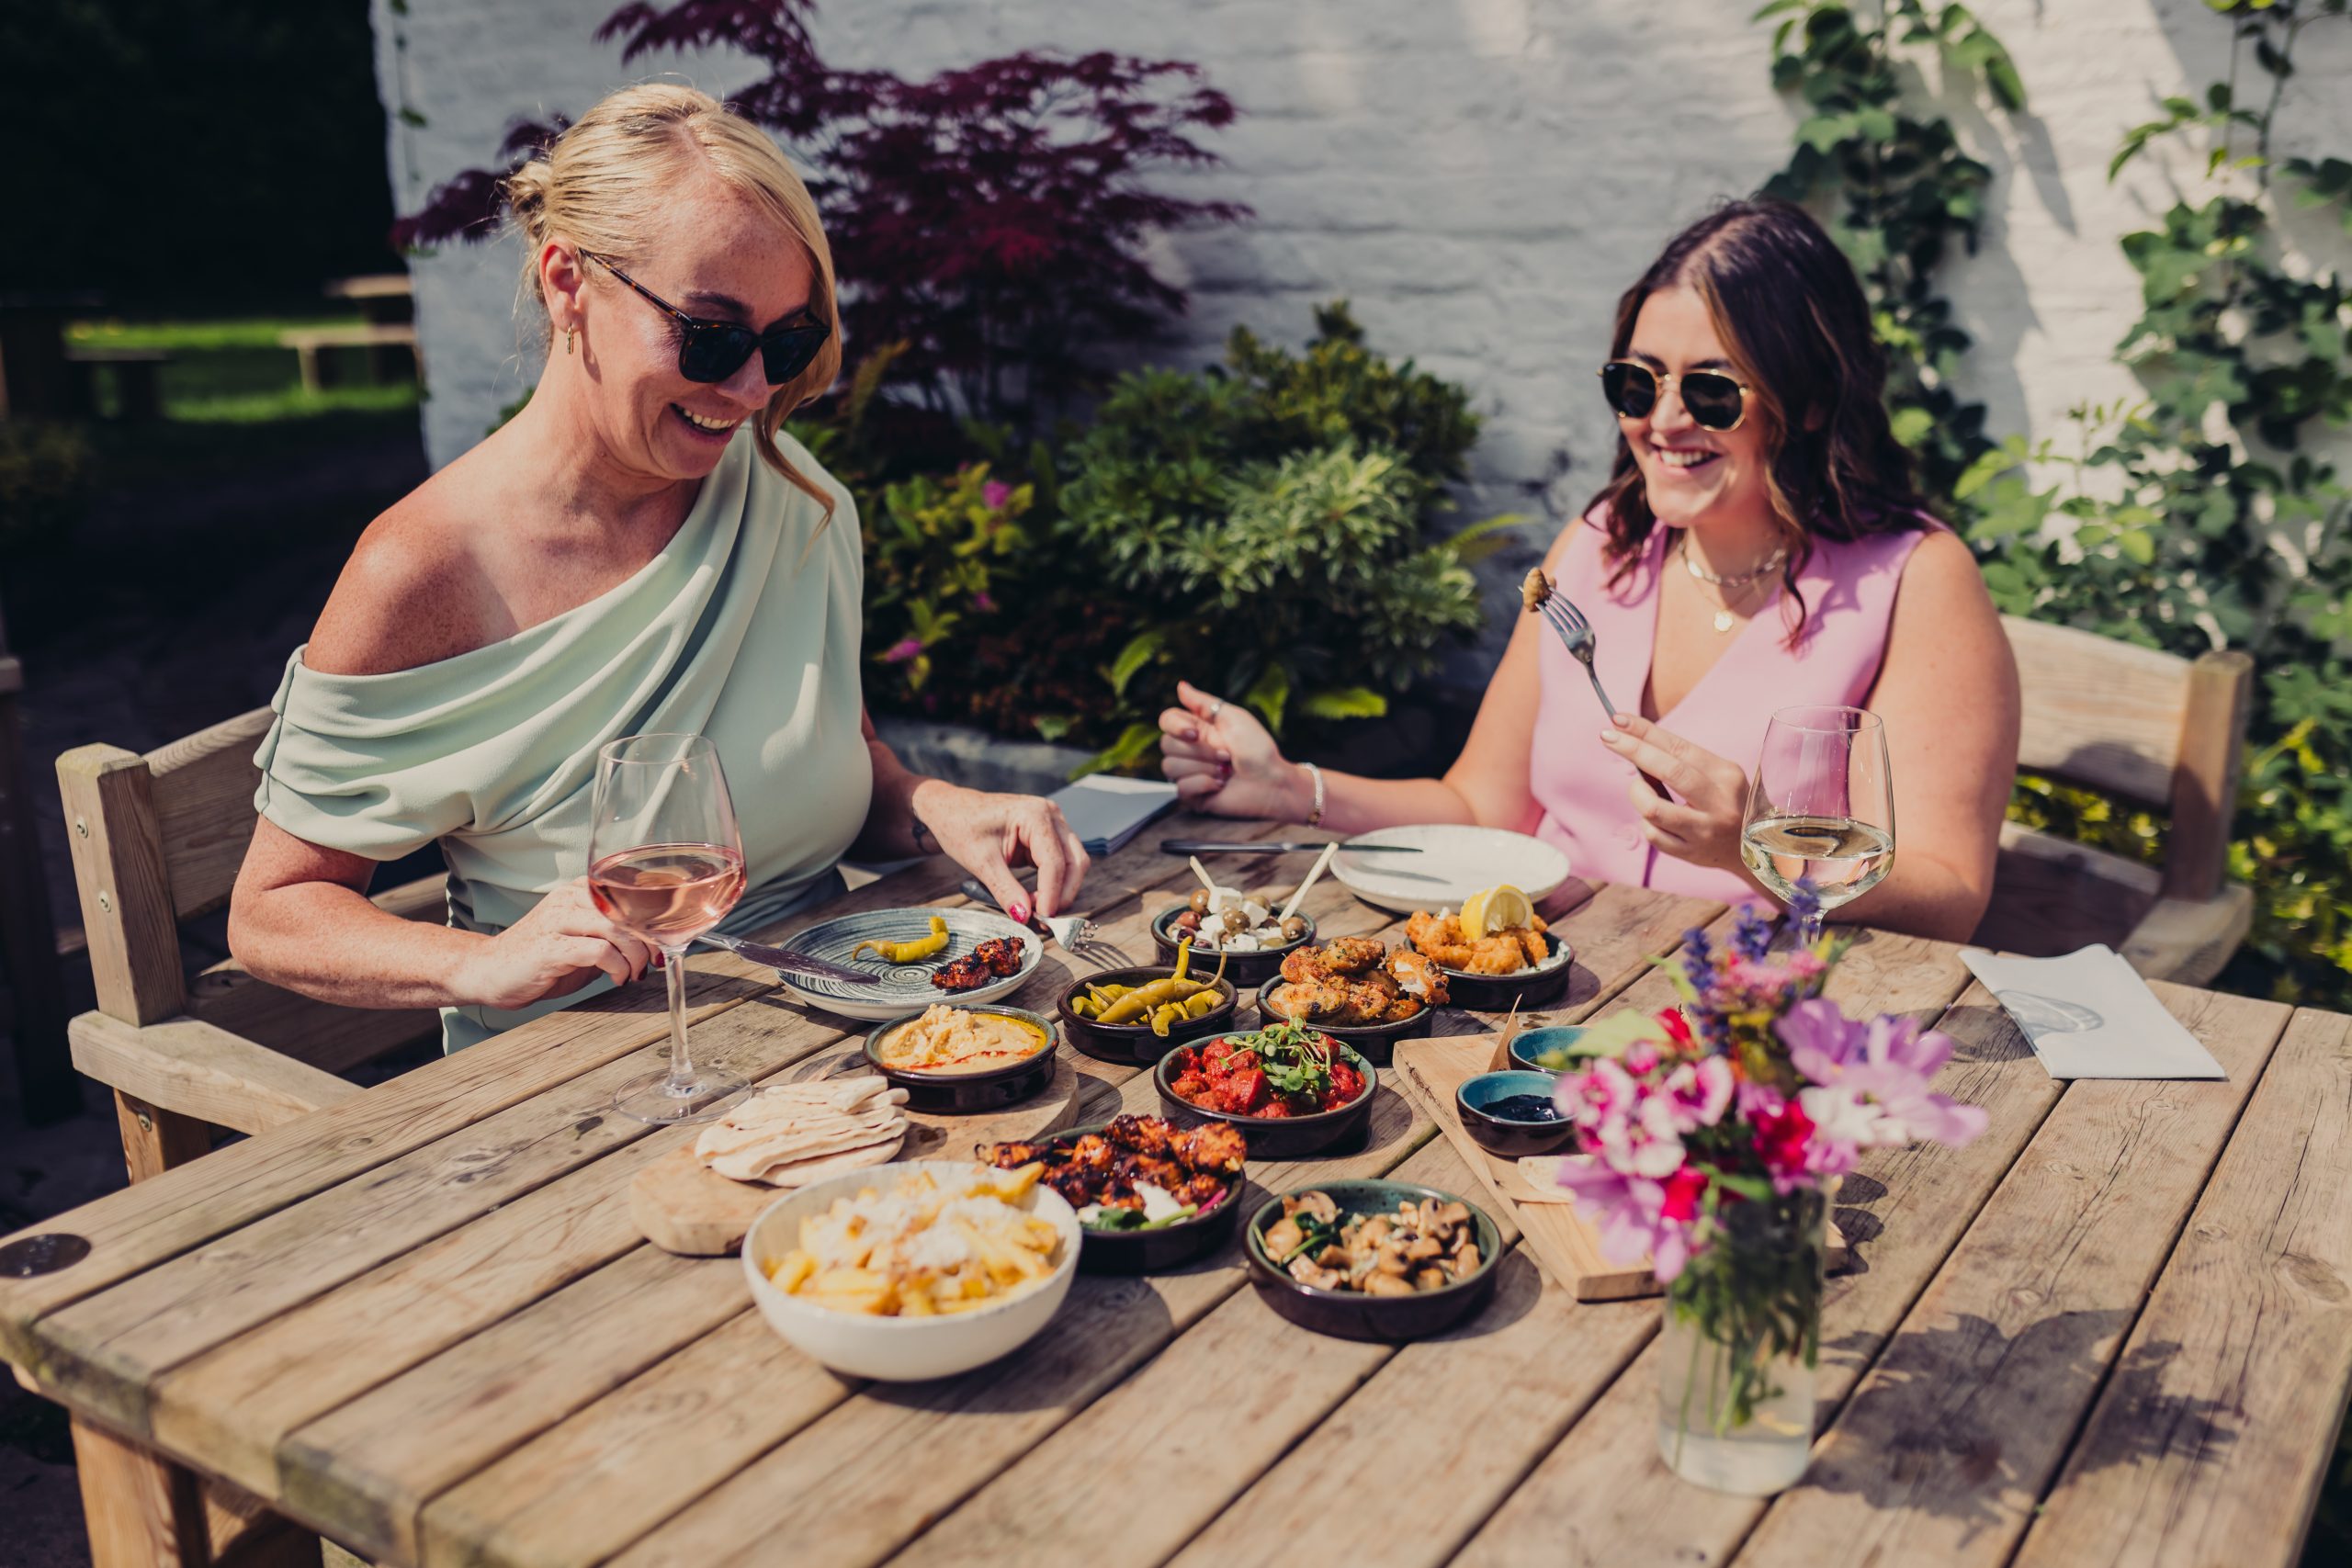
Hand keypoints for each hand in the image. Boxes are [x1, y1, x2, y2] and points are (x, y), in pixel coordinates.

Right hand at [454, 877, 655, 1011]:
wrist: (487, 972)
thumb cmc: (538, 960)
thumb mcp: (581, 941)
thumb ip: (611, 936)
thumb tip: (652, 944)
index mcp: (577, 892)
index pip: (627, 891)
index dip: (652, 916)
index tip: (662, 940)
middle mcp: (567, 899)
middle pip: (626, 910)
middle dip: (649, 938)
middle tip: (652, 961)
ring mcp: (557, 921)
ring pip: (615, 928)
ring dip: (634, 955)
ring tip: (633, 973)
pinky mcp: (550, 948)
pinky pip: (599, 951)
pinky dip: (617, 966)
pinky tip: (617, 978)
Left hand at [913, 781, 1088, 919]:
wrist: (950, 809)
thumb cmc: (961, 826)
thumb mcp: (981, 861)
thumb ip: (1005, 890)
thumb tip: (1024, 917)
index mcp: (1035, 814)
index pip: (1054, 861)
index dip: (1051, 894)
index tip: (1042, 919)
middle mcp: (1051, 815)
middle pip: (1075, 862)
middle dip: (1062, 893)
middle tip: (1043, 919)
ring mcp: (1053, 824)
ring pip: (1073, 864)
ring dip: (1060, 890)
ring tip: (1036, 909)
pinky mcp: (1048, 836)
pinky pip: (1061, 863)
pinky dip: (1053, 884)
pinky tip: (1035, 898)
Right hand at [1158, 680, 1307, 819]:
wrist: (1271, 782)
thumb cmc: (1258, 750)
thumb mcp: (1233, 718)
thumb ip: (1204, 703)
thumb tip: (1181, 685)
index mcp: (1198, 729)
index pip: (1167, 721)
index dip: (1175, 727)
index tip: (1195, 733)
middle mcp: (1191, 750)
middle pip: (1167, 745)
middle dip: (1200, 751)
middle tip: (1226, 755)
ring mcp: (1190, 773)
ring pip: (1171, 767)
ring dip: (1204, 768)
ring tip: (1225, 771)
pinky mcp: (1193, 795)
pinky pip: (1181, 788)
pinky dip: (1203, 784)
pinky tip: (1220, 784)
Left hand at [1599, 714, 1751, 873]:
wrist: (1749, 848)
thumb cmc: (1723, 801)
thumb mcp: (1717, 775)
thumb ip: (1682, 760)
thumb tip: (1632, 738)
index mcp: (1726, 775)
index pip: (1680, 747)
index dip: (1646, 731)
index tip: (1618, 719)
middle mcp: (1719, 802)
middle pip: (1670, 771)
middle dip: (1634, 749)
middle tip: (1607, 736)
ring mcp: (1705, 830)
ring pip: (1654, 809)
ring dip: (1637, 793)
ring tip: (1639, 789)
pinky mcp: (1691, 853)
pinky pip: (1654, 836)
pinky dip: (1646, 822)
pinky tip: (1653, 818)